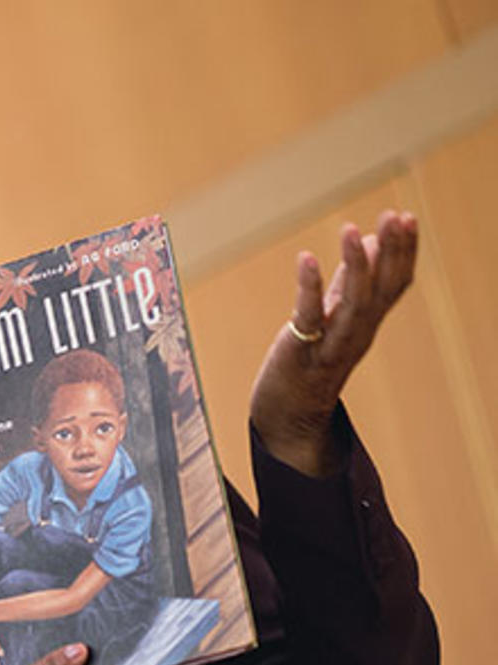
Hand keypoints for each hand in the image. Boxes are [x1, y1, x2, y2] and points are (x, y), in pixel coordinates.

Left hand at [249, 210, 417, 475]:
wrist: (287, 418)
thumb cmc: (310, 363)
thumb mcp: (334, 319)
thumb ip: (348, 283)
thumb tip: (368, 244)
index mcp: (366, 324)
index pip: (394, 285)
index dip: (403, 253)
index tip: (406, 217)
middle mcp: (355, 334)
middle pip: (381, 291)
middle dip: (391, 252)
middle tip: (396, 216)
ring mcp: (329, 345)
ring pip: (352, 304)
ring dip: (355, 266)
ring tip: (350, 230)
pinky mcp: (300, 352)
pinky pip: (308, 318)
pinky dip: (309, 288)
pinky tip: (307, 259)